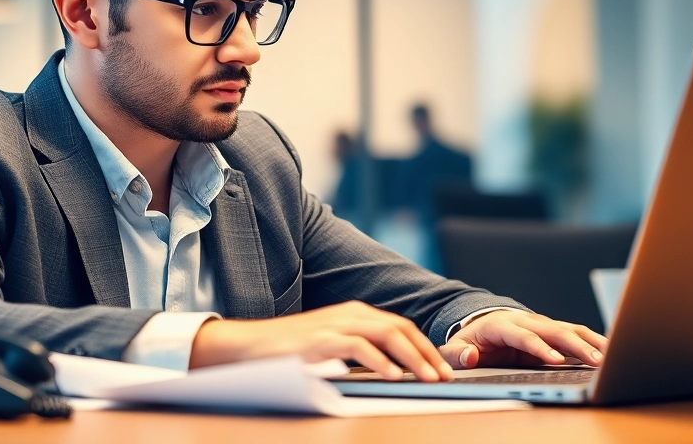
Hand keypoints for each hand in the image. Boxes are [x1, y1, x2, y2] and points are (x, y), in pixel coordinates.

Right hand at [190, 301, 454, 381]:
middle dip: (427, 353)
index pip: (400, 327)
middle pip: (400, 328)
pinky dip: (380, 361)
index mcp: (355, 314)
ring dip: (412, 358)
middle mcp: (350, 313)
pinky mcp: (322, 339)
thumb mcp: (331, 348)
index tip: (441, 368)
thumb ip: (358, 352)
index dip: (424, 347)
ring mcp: (336, 324)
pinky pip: (359, 347)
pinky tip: (393, 375)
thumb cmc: (290, 352)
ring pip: (387, 335)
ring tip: (428, 378)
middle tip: (444, 376)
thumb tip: (391, 370)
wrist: (248, 346)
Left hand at [440, 310, 607, 369]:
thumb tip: (470, 357)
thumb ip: (457, 354)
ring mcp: (542, 324)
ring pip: (570, 329)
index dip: (539, 348)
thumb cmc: (471, 341)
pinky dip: (593, 341)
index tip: (555, 361)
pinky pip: (575, 334)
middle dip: (576, 346)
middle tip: (595, 361)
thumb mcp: (456, 348)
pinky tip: (610, 351)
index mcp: (502, 325)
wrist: (482, 325)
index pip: (523, 336)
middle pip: (554, 331)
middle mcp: (526, 320)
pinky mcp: (553, 331)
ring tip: (609, 356)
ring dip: (590, 342)